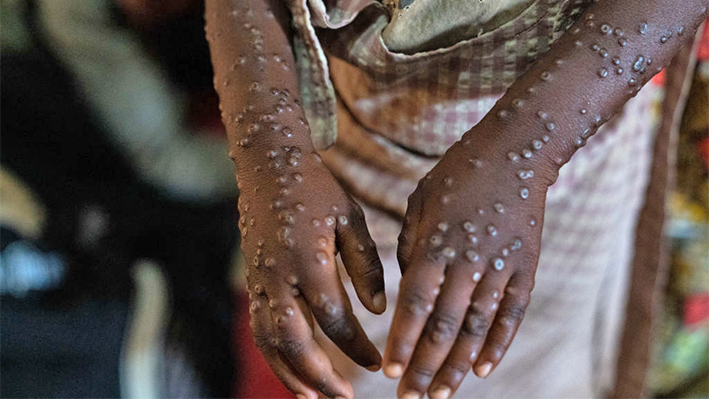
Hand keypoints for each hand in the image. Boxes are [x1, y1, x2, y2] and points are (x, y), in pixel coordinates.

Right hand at [240, 149, 385, 398]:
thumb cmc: (317, 189)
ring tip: (314, 397)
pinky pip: (259, 327)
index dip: (359, 348)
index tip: (380, 363)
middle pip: (296, 343)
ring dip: (290, 374)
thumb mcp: (351, 219)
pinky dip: (274, 354)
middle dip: (321, 377)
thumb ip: (366, 265)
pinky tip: (291, 368)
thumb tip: (378, 310)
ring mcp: (260, 281)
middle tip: (345, 398)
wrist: (268, 166)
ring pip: (269, 342)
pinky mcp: (252, 281)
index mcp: (309, 260)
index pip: (336, 321)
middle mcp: (279, 277)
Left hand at [383, 131, 549, 397]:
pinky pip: (511, 313)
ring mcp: (500, 265)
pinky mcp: (526, 267)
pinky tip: (485, 370)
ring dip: (458, 365)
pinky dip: (498, 343)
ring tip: (441, 393)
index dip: (403, 341)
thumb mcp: (420, 201)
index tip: (390, 372)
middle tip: (410, 398)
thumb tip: (408, 289)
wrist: (515, 151)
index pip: (415, 304)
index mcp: (436, 243)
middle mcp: (467, 260)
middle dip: (425, 365)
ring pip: (477, 326)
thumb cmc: (458, 173)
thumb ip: (411, 247)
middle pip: (444, 325)